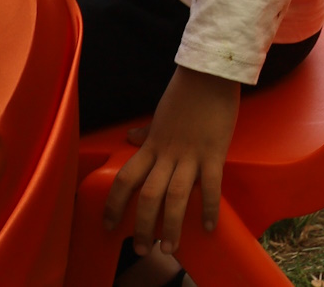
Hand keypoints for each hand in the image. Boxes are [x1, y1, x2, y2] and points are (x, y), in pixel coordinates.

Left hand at [103, 65, 241, 261]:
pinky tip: (208, 226)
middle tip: (142, 249)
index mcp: (152, 146)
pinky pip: (211, 186)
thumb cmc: (185, 92)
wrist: (209, 73)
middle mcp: (167, 154)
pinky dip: (209, 208)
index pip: (125, 179)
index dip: (114, 204)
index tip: (109, 225)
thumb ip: (147, 131)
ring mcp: (190, 155)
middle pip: (148, 196)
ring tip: (170, 247)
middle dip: (143, 226)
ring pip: (175, 197)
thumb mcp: (160, 114)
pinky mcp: (213, 153)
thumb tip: (130, 138)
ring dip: (171, 226)